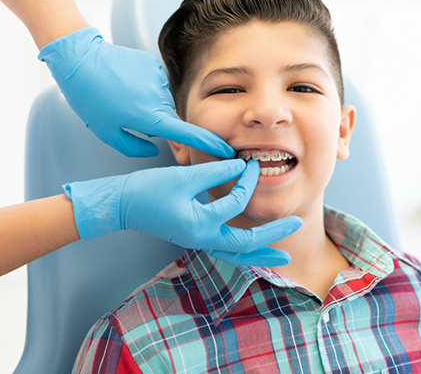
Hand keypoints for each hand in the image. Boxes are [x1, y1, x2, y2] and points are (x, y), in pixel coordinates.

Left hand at [38, 27, 233, 158]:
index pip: (188, 134)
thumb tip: (153, 147)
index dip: (208, 144)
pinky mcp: (154, 65)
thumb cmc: (90, 99)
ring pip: (161, 100)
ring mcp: (158, 78)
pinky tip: (124, 84)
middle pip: (169, 117)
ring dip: (147, 104)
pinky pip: (155, 84)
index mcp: (150, 117)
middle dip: (155, 122)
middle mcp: (160, 97)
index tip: (225, 151)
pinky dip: (144, 88)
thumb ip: (135, 147)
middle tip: (127, 115)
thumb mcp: (108, 133)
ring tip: (121, 97)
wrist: (80, 60)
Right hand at [64, 160, 302, 265]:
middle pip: (246, 243)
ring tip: (282, 256)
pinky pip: (225, 250)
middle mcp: (203, 238)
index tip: (253, 165)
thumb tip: (241, 165)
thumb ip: (216, 171)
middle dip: (274, 235)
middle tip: (297, 224)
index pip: (236, 203)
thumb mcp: (186, 176)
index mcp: (201, 224)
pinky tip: (251, 248)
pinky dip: (242, 251)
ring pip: (237, 254)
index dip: (247, 181)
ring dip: (260, 253)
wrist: (123, 204)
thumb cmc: (149, 190)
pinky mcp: (195, 237)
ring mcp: (198, 241)